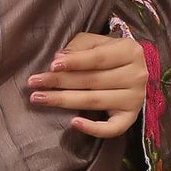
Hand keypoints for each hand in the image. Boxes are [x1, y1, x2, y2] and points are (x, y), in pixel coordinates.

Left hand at [26, 31, 146, 136]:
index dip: (74, 62)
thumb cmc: (107, 54)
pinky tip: (73, 123)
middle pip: (92, 80)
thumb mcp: (95, 41)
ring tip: (39, 98)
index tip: (51, 66)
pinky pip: (112, 128)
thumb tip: (59, 58)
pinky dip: (93, 128)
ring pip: (95, 101)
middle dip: (60, 82)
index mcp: (130, 51)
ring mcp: (135, 98)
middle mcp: (136, 75)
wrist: (132, 71)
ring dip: (64, 101)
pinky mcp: (131, 117)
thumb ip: (79, 46)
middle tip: (34, 83)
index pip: (98, 58)